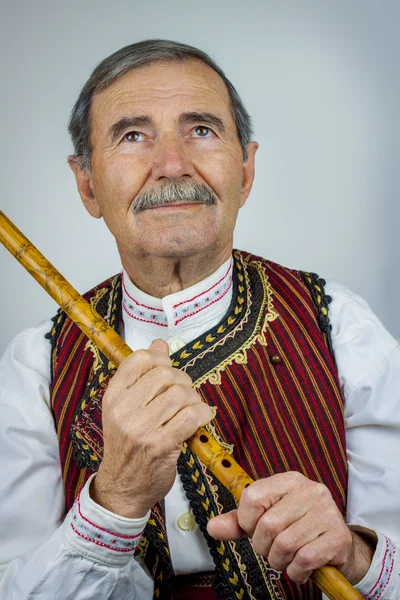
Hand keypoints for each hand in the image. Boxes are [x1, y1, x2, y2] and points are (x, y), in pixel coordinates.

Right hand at [90, 339, 212, 517]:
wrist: (122, 488)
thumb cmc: (127, 445)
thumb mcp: (126, 408)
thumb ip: (143, 375)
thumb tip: (160, 343)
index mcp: (113, 396)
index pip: (140, 359)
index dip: (161, 359)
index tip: (168, 371)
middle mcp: (124, 410)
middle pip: (166, 374)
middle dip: (183, 381)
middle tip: (185, 394)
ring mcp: (141, 428)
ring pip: (181, 393)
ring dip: (194, 399)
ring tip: (191, 410)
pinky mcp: (161, 445)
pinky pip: (192, 415)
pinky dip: (203, 413)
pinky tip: (200, 419)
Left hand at [207, 472, 373, 584]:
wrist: (338, 546)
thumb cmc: (297, 528)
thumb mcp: (267, 518)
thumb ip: (239, 522)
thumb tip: (212, 527)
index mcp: (289, 480)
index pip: (252, 496)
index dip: (247, 521)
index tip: (255, 529)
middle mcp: (311, 490)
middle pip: (268, 524)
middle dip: (264, 547)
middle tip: (272, 550)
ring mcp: (327, 512)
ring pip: (285, 544)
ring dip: (279, 561)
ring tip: (286, 559)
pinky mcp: (337, 537)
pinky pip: (303, 559)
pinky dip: (296, 571)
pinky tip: (300, 567)